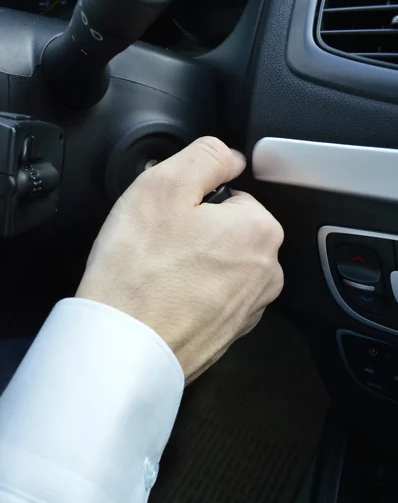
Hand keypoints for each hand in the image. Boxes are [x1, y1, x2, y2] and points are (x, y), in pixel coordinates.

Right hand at [77, 137, 283, 382]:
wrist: (124, 347)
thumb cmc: (140, 272)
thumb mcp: (164, 185)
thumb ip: (206, 156)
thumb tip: (229, 156)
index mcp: (259, 231)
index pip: (233, 196)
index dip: (195, 202)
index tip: (171, 218)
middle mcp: (266, 272)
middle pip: (228, 232)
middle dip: (197, 233)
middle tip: (160, 246)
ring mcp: (249, 308)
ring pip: (219, 266)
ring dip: (193, 265)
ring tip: (159, 274)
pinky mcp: (229, 333)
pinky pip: (212, 298)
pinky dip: (192, 295)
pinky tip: (165, 298)